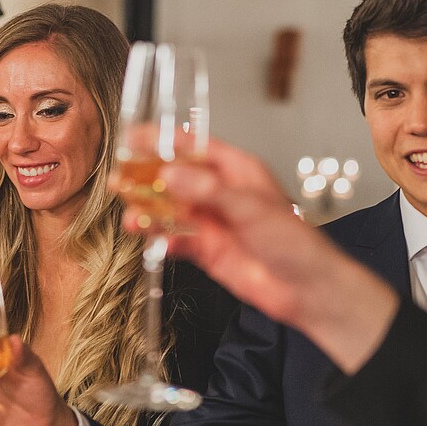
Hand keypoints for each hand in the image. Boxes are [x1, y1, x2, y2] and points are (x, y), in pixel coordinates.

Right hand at [142, 141, 399, 372]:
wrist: (306, 289)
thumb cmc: (294, 242)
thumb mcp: (250, 207)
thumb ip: (208, 190)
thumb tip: (171, 174)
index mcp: (236, 171)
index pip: (194, 147)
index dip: (163, 140)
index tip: (135, 136)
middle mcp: (221, 193)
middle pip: (175, 177)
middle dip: (147, 178)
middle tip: (121, 180)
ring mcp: (212, 221)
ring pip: (171, 209)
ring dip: (149, 212)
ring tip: (132, 218)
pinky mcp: (207, 250)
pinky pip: (176, 239)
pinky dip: (162, 239)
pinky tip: (156, 242)